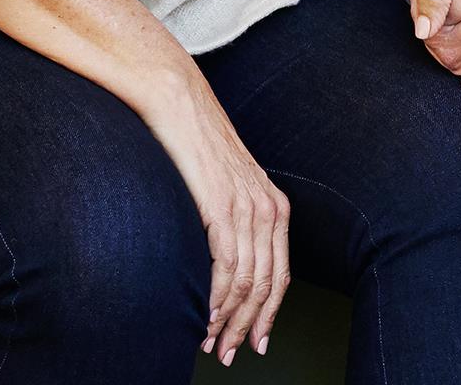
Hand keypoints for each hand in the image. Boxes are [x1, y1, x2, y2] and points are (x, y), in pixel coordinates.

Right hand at [139, 77, 291, 365]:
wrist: (179, 105)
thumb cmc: (194, 150)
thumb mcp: (224, 190)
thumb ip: (231, 225)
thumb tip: (221, 264)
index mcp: (276, 208)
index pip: (280, 276)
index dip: (268, 315)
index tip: (256, 343)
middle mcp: (270, 209)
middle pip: (268, 286)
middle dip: (249, 327)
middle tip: (231, 355)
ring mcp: (248, 207)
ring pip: (248, 282)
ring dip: (229, 320)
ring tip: (212, 344)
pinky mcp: (222, 205)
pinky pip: (227, 264)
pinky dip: (216, 296)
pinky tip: (205, 315)